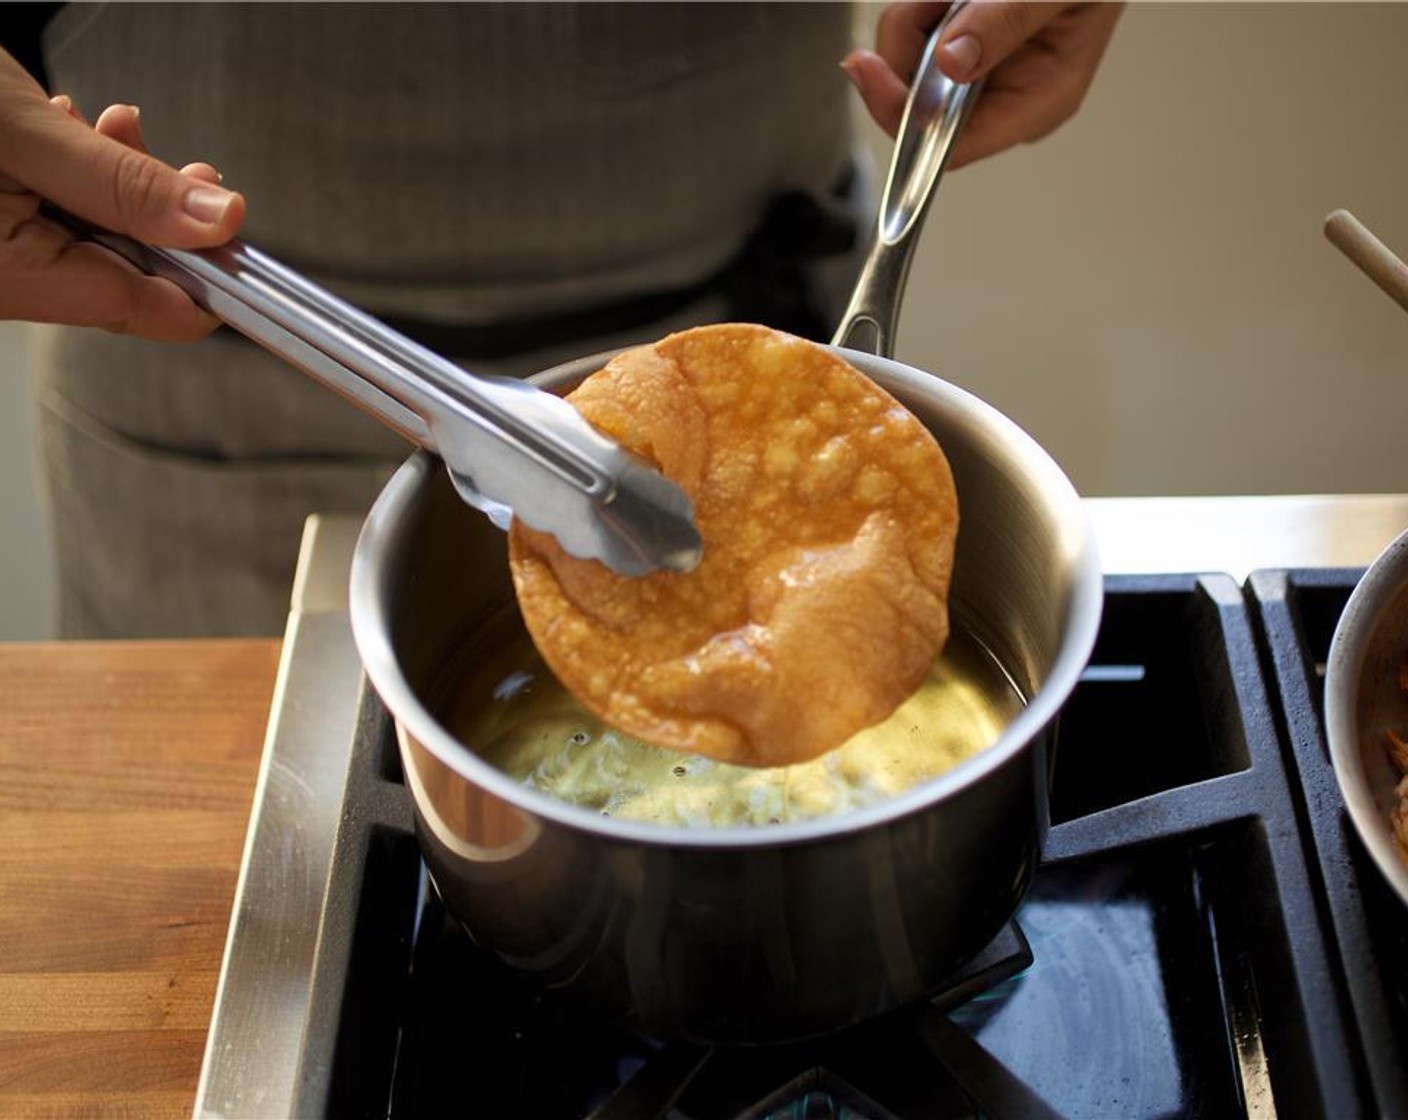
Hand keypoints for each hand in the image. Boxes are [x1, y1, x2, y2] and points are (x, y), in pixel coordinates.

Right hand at [0, 48, 244, 339]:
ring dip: (121, 186)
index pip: (150, 312)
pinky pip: (60, 217)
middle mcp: (5, 282)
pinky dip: (83, 176)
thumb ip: (126, 187)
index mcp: (11, 280)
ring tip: (112, 126)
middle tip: (168, 156)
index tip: (240, 232)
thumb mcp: (26, 134)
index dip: (209, 278)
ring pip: (100, 240)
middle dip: (158, 216)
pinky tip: (76, 129)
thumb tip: (222, 223)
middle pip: (131, 274)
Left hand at [842, 2, 1123, 170]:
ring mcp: (977, 70)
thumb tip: (952, 60)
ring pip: (906, 55)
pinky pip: (915, 28)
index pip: (951, 144)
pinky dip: (927, 4)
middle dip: (912, 41)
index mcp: (1035, 103)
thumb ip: (1008, 22)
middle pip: (915, 99)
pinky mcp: (960, 43)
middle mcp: (1000, 97)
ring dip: (921, 12)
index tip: (870, 71)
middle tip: (942, 0)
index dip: (904, 118)